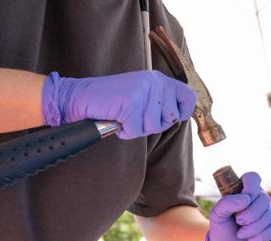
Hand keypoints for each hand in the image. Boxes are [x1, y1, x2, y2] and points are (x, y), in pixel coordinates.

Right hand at [42, 70, 195, 138]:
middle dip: (153, 125)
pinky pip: (135, 131)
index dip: (183, 112)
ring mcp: (142, 91)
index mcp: (159, 79)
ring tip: (123, 114)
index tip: (171, 117)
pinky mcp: (130, 103)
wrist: (81, 97)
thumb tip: (180, 115)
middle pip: (170, 119)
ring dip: (137, 128)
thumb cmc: (114, 102)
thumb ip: (162, 102)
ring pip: (153, 127)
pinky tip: (115, 118)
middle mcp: (154, 82)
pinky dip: (124, 131)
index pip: (189, 97)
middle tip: (134, 114)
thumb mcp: (144, 97)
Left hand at [205, 172, 270, 240]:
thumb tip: (245, 199)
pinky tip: (250, 240)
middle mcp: (257, 198)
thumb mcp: (217, 215)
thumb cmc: (221, 228)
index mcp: (243, 191)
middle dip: (250, 214)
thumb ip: (226, 203)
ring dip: (253, 228)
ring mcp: (267, 212)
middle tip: (238, 222)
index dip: (251, 187)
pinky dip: (260, 237)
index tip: (244, 200)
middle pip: (263, 199)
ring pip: (268, 215)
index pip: (253, 178)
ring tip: (241, 234)